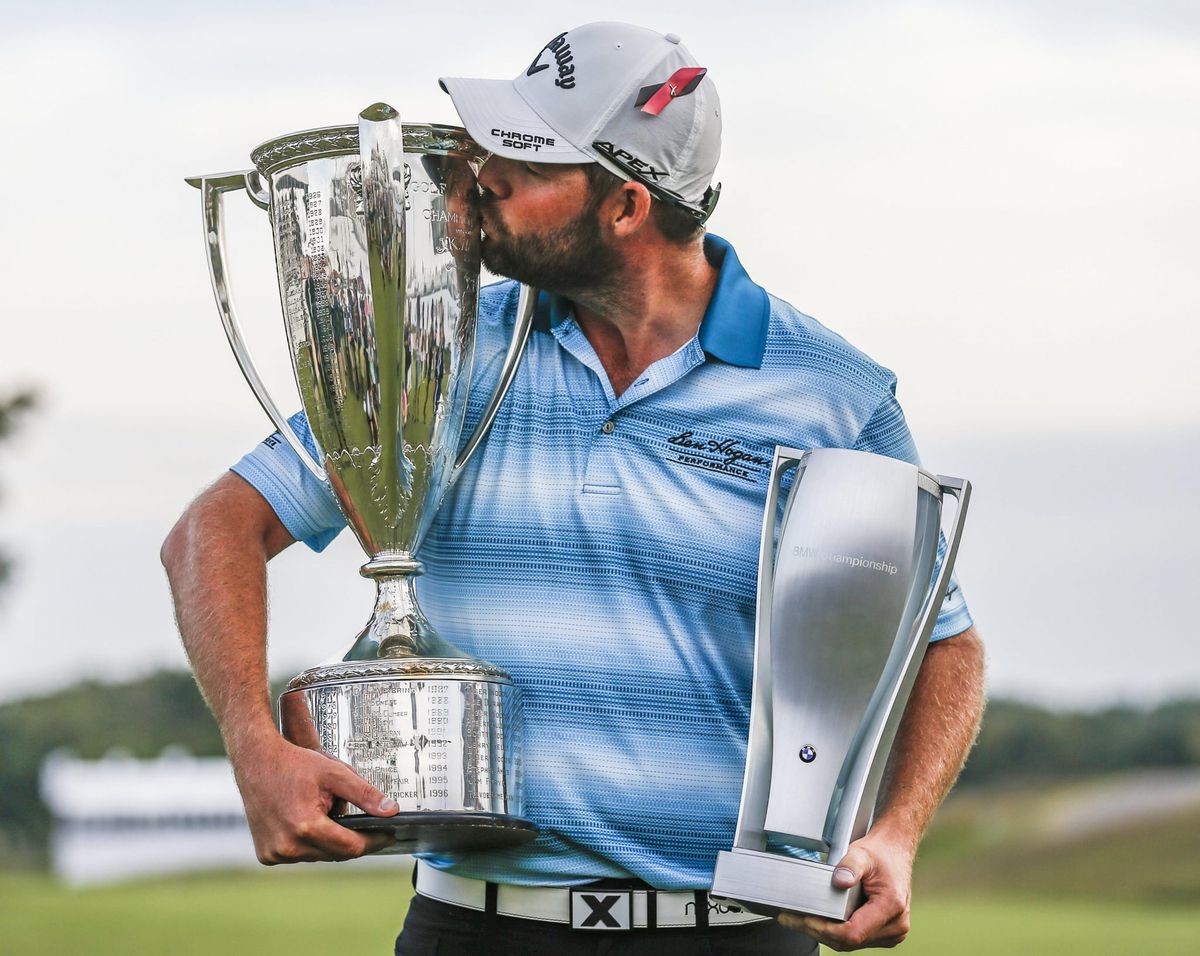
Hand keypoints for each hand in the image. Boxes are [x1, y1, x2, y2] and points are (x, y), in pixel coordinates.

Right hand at [231, 734, 398, 863]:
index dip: (374, 840)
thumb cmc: (293, 764)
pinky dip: (312, 844)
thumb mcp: (335, 773)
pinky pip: (301, 855)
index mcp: (306, 827)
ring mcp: (275, 854)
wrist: (256, 762)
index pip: (352, 846)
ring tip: (331, 815)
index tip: (389, 834)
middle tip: (369, 825)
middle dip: (354, 839)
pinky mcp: (267, 856)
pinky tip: (313, 824)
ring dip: (331, 842)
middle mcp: (288, 847)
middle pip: (337, 854)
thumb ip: (365, 794)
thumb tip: (391, 811)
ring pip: (320, 856)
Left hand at [777, 830, 913, 949]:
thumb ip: (850, 866)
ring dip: (823, 934)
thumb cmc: (881, 852)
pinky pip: (856, 939)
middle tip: (792, 920)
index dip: (826, 929)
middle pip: (849, 942)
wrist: (895, 850)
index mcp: (892, 906)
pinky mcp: (884, 932)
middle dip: (818, 931)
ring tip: (798, 921)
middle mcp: (895, 924)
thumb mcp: (862, 853)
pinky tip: (818, 921)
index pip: (854, 932)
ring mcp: (891, 931)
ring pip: (850, 944)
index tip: (806, 919)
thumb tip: (839, 881)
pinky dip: (835, 932)